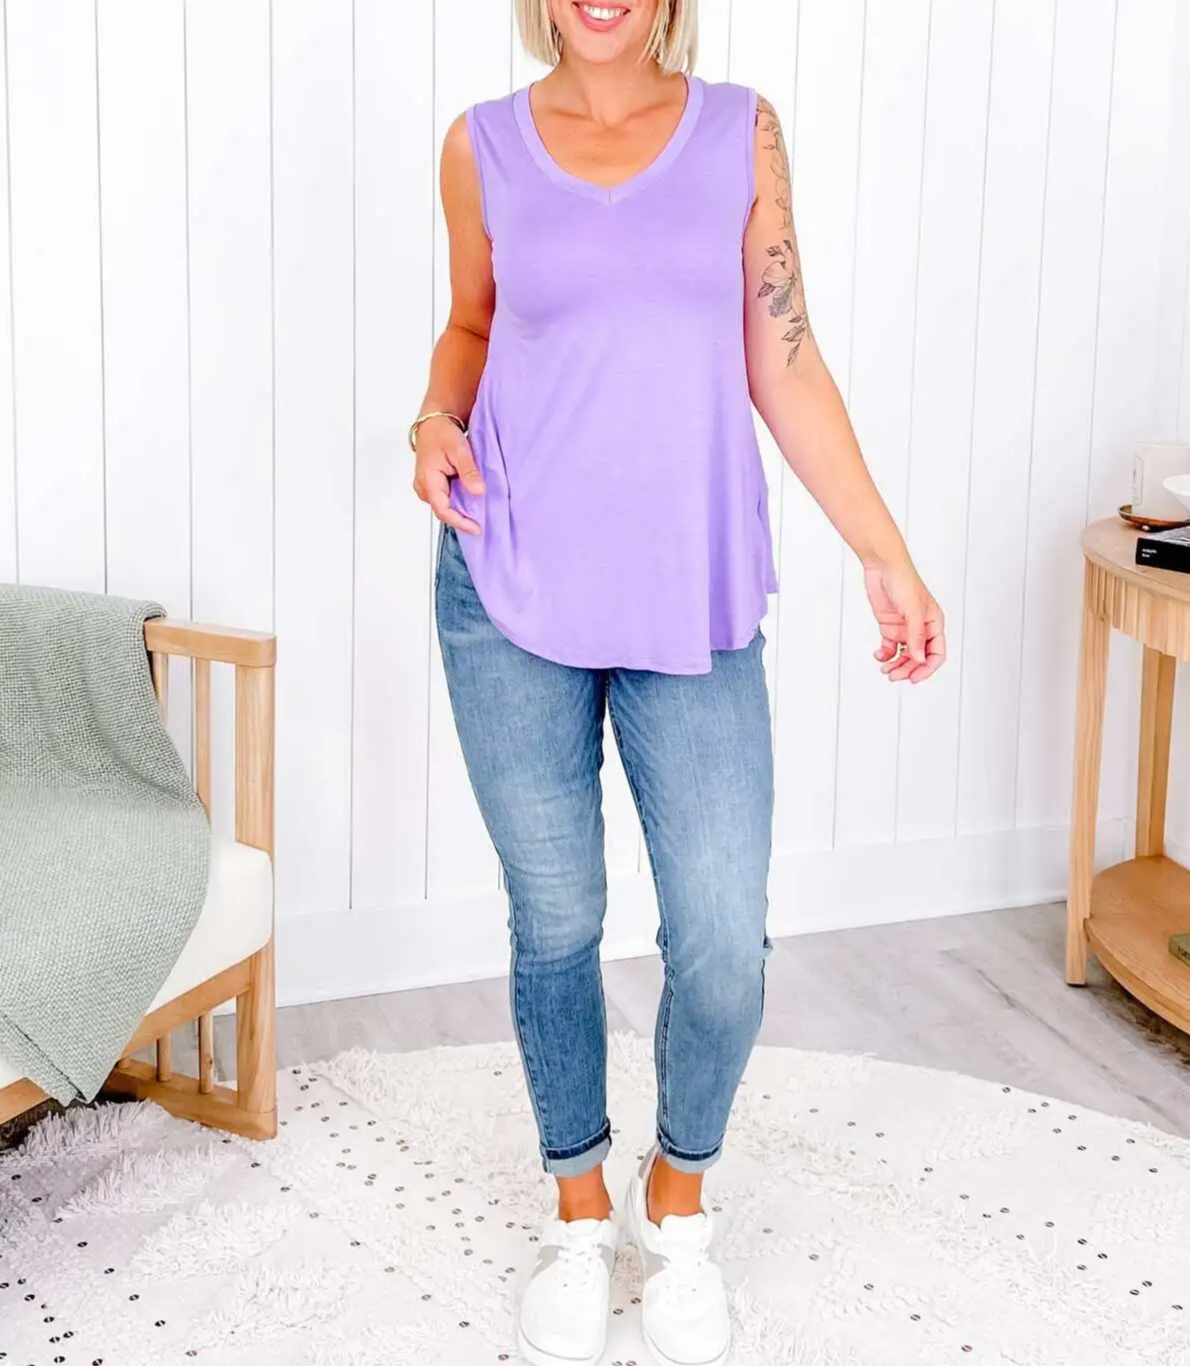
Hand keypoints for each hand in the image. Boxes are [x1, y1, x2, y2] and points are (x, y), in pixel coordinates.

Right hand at [411, 415, 484, 534]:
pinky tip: (470, 502)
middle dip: (462, 519)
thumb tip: (478, 491)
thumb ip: (468, 471)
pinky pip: (444, 500)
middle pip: (443, 512)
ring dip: (460, 511)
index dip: (460, 522)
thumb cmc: (442, 433)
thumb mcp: (459, 450)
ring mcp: (426, 488)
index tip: (477, 528)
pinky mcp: (431, 486)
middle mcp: (423, 488)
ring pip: (444, 507)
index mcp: (428, 481)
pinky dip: (457, 503)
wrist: (433, 423)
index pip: (443, 510)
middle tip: (482, 523)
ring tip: (478, 514)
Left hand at [863, 558, 945, 683]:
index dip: (927, 669)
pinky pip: (890, 648)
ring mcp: (905, 628)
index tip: (914, 678)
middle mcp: (921, 628)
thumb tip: (918, 659)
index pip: (936, 654)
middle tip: (894, 676)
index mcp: (934, 624)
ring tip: (885, 669)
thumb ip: (916, 636)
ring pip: (904, 655)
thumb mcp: (913, 610)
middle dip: (908, 669)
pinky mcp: (890, 627)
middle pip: (919, 658)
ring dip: (896, 665)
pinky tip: (879, 656)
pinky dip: (885, 655)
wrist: (882, 567)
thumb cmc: (904, 581)